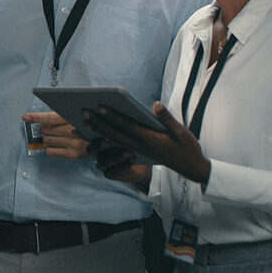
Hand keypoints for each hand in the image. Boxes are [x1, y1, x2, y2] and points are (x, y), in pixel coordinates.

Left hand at [20, 111, 89, 159]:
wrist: (106, 138)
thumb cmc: (89, 123)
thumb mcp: (76, 113)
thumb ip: (61, 114)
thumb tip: (44, 117)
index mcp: (74, 118)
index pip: (50, 118)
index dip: (36, 117)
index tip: (26, 117)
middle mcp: (74, 132)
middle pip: (46, 130)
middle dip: (45, 128)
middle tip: (49, 128)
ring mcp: (74, 144)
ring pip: (47, 141)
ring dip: (47, 138)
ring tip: (56, 135)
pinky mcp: (74, 155)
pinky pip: (51, 152)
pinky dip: (49, 148)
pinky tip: (55, 144)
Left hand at [83, 102, 211, 184]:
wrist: (190, 167)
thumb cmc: (187, 147)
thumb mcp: (181, 131)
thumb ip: (166, 118)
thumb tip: (155, 104)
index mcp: (149, 139)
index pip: (127, 125)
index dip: (113, 116)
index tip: (100, 106)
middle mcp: (140, 146)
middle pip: (115, 133)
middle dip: (98, 122)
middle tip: (83, 112)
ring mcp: (137, 150)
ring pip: (113, 141)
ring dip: (97, 132)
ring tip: (81, 124)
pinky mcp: (137, 152)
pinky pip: (117, 146)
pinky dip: (104, 140)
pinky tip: (93, 134)